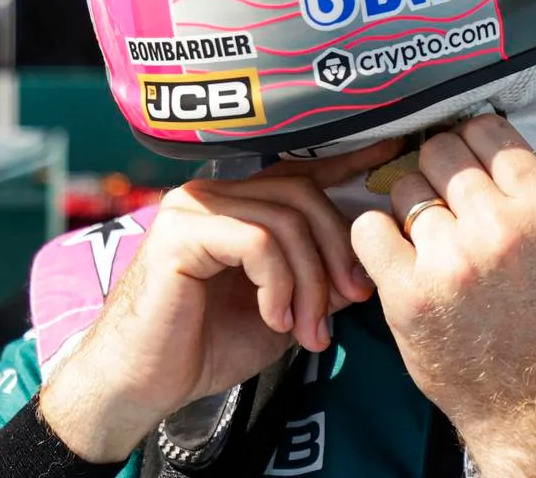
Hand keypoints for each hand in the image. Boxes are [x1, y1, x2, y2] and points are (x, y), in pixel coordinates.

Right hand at [38, 140, 399, 462]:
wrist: (143, 383)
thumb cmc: (204, 347)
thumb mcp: (281, 310)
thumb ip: (317, 280)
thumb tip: (363, 267)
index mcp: (236, 205)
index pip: (299, 171)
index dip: (348, 160)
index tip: (392, 152)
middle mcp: (213, 194)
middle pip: (302, 194)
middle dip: (337, 250)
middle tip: (350, 301)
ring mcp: (194, 208)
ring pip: (285, 220)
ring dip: (310, 280)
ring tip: (308, 328)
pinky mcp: (182, 232)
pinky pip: (257, 242)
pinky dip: (278, 283)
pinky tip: (275, 318)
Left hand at [350, 114, 535, 477]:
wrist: (533, 400)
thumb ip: (515, 190)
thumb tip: (463, 135)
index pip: (485, 129)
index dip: (468, 142)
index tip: (464, 164)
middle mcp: (499, 225)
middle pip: (439, 150)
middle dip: (435, 174)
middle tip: (443, 209)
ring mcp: (451, 258)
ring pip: (402, 188)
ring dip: (408, 212)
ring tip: (429, 248)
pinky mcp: (408, 291)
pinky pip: (368, 228)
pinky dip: (375, 241)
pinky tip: (396, 260)